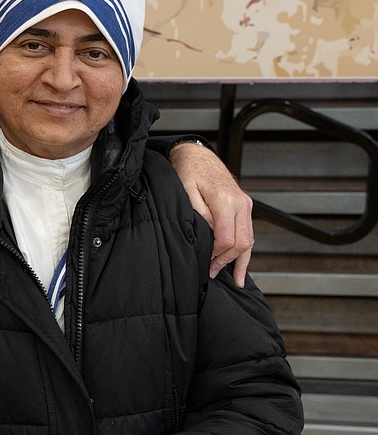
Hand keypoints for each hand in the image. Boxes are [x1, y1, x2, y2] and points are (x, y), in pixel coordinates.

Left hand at [170, 141, 253, 286]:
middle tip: (212, 273)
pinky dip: (245, 249)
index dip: (216, 255)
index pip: (226, 239)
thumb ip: (198, 213)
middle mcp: (240, 204)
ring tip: (235, 280)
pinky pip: (248, 232)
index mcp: (225, 201)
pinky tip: (241, 264)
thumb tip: (208, 234)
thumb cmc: (188, 171)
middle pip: (241, 242)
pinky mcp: (244, 206)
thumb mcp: (185, 191)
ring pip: (249, 239)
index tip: (204, 264)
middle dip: (227, 261)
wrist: (198, 155)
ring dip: (241, 260)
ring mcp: (245, 205)